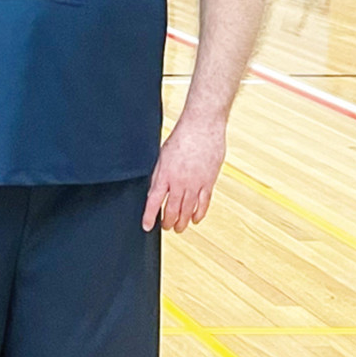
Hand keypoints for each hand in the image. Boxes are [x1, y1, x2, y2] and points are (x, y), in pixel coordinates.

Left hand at [143, 116, 226, 232]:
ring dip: (182, 222)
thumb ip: (159, 174)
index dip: (149, 216)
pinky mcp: (209, 182)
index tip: (146, 226)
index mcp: (164, 175)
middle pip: (172, 209)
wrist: (202, 127)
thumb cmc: (181, 137)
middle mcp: (179, 183)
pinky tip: (195, 219)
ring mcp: (195, 184)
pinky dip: (199, 213)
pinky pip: (204, 203)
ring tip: (179, 228)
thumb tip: (155, 189)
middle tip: (165, 228)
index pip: (153, 201)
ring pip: (188, 210)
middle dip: (168, 222)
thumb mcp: (162, 156)